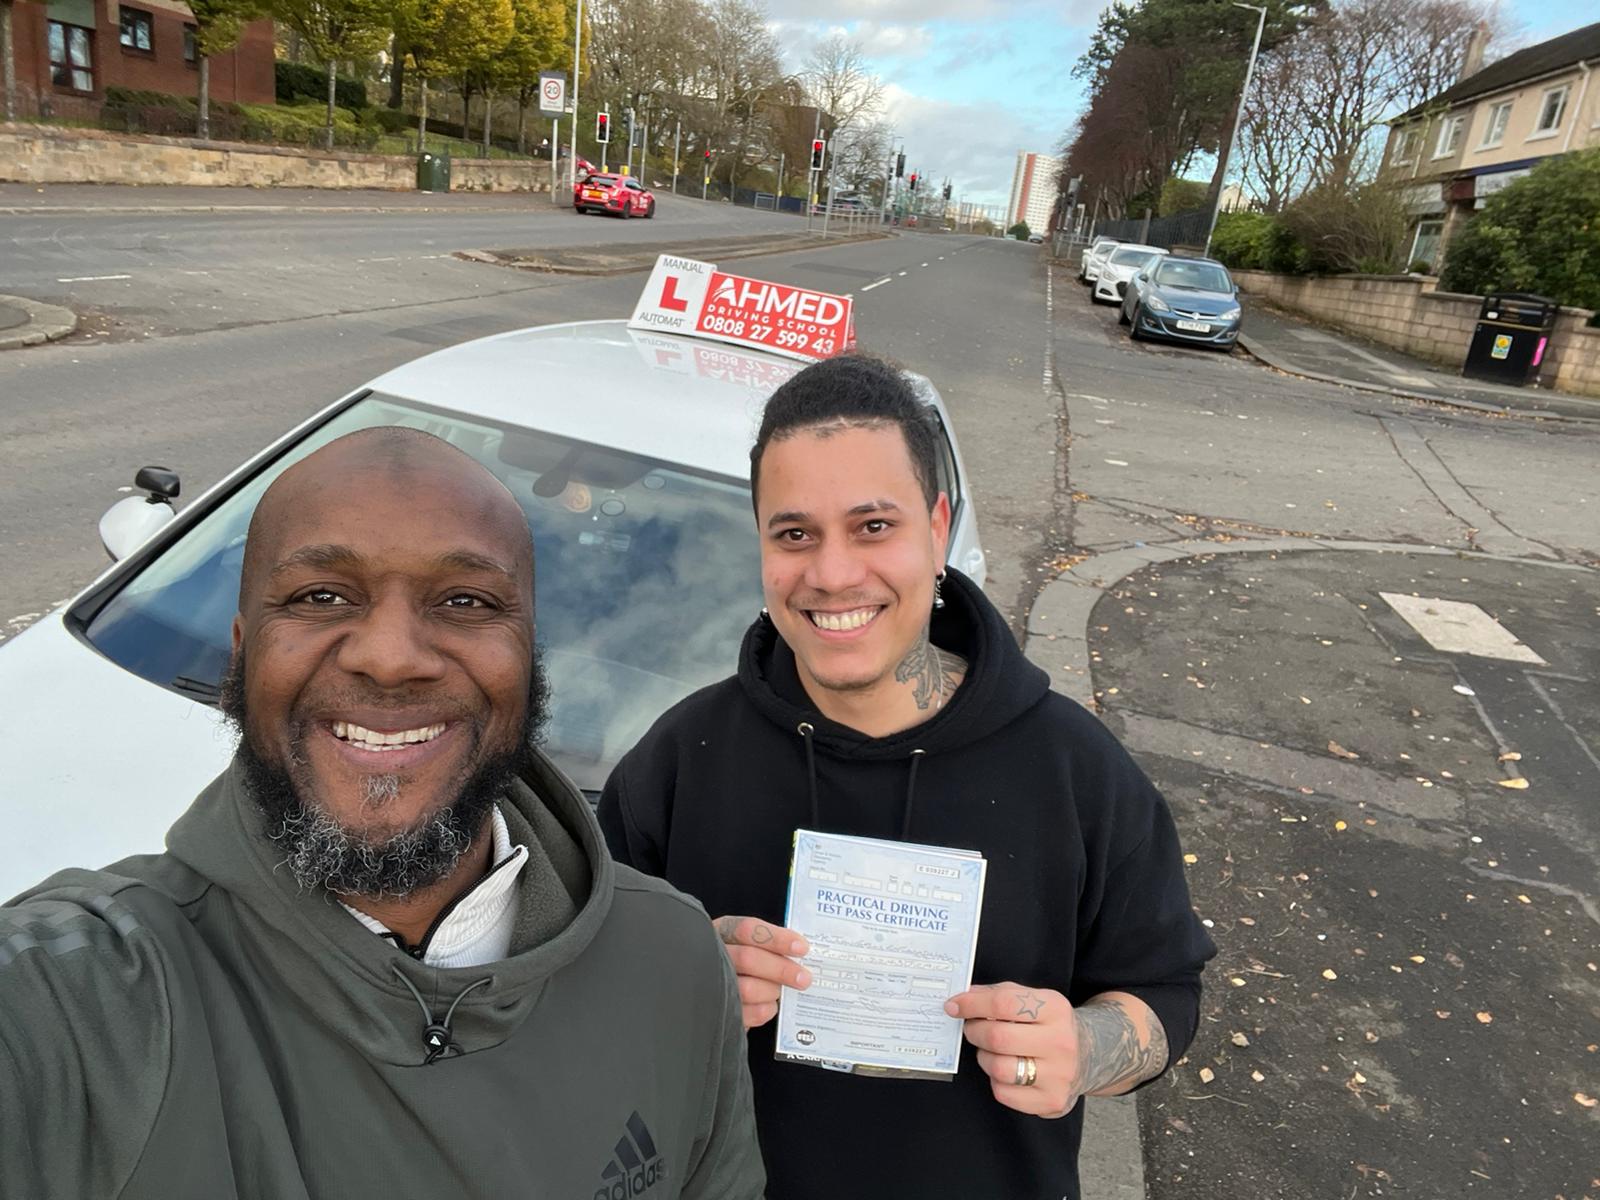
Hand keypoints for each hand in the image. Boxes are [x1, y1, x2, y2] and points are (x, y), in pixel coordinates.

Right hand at [712, 916, 810, 1028]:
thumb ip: (771, 944)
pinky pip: (746, 1013)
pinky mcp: (718, 1011)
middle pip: (748, 958)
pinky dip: (764, 1009)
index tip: (802, 948)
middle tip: (804, 978)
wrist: (716, 991)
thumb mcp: (752, 944)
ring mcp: (713, 984)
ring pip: (747, 988)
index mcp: (725, 931)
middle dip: (781, 969)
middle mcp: (715, 955)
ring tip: (780, 990)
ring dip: (771, 990)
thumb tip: (802, 951)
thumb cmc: (745, 962)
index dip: (777, 938)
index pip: (749, 929)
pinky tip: (769, 1004)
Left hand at [945, 983, 1081, 1116]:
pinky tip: (1004, 1071)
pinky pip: (1004, 1093)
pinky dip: (995, 1081)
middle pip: (998, 1037)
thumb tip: (962, 999)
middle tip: (971, 1029)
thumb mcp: (1033, 999)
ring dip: (983, 1058)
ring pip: (999, 1068)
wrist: (1088, 1056)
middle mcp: (1060, 1042)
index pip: (1004, 1003)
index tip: (953, 1006)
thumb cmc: (1048, 1024)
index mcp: (1055, 1009)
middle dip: (974, 1032)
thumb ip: (999, 994)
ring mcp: (1058, 1075)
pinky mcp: (1051, 1100)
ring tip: (989, 1051)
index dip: (972, 1004)